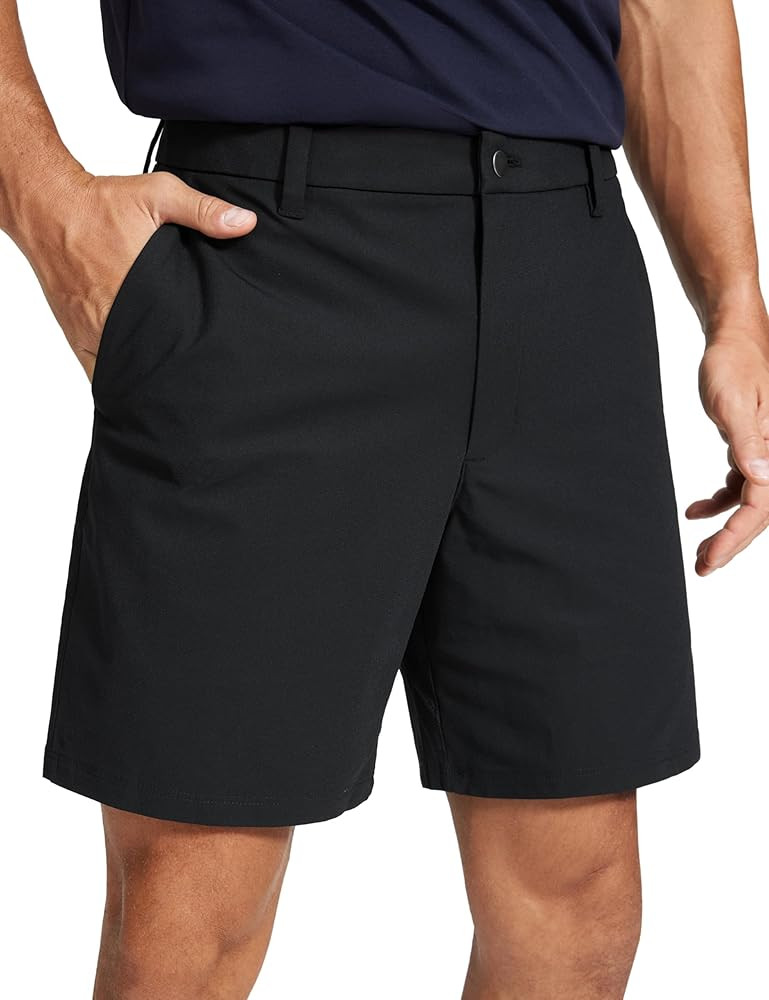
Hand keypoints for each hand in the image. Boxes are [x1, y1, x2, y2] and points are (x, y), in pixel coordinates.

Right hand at [14, 166, 256, 380]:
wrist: (47, 206)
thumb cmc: (102, 203)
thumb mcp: (158, 195)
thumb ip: (203, 211)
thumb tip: (244, 223)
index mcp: (137, 290)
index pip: (172, 339)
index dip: (191, 356)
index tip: (209, 362)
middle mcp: (111, 317)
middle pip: (148, 363)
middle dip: (171, 373)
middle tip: (195, 380)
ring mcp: (90, 330)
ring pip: (122, 373)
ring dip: (144, 380)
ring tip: (170, 387)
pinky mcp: (76, 334)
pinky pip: (96, 371)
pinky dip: (116, 380)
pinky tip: (136, 387)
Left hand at [686, 329, 768, 574]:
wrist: (734, 338)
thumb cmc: (734, 363)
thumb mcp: (732, 402)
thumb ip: (746, 442)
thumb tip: (762, 478)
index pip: (762, 505)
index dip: (736, 537)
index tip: (711, 558)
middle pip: (760, 512)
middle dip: (732, 544)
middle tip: (703, 568)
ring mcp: (768, 453)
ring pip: (752, 504)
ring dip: (728, 529)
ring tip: (701, 553)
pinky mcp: (754, 448)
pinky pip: (743, 486)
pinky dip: (721, 503)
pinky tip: (696, 511)